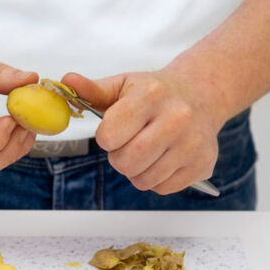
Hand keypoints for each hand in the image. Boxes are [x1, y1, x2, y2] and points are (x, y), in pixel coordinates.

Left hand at [62, 69, 226, 193]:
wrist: (201, 94)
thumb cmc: (155, 93)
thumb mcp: (123, 85)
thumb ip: (93, 90)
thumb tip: (67, 81)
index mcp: (151, 95)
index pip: (109, 135)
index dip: (106, 138)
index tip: (114, 131)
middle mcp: (176, 118)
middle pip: (126, 162)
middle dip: (119, 158)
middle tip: (128, 145)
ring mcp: (192, 143)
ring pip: (144, 180)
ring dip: (137, 171)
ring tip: (146, 151)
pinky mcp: (203, 163)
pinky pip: (162, 188)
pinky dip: (155, 180)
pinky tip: (163, 159)